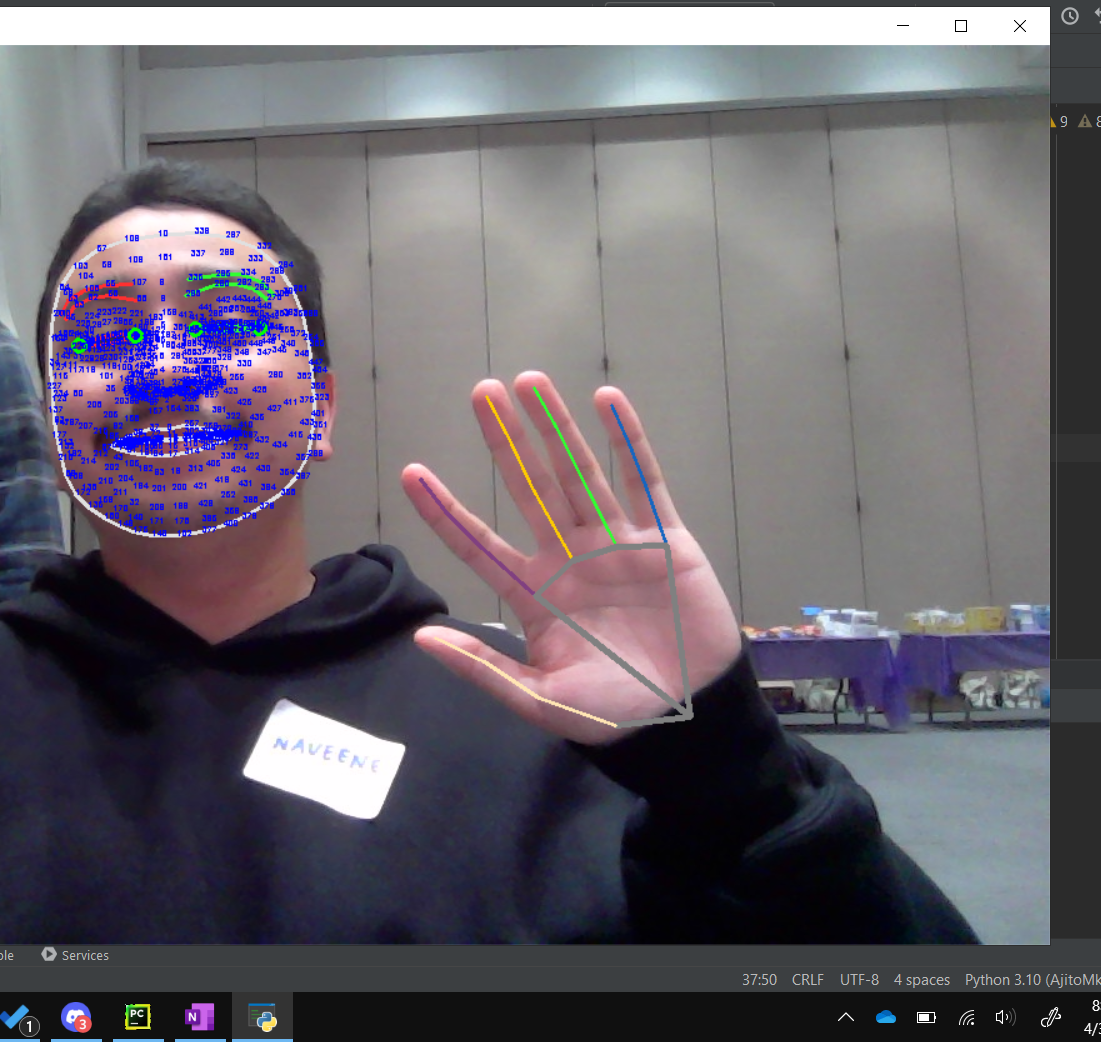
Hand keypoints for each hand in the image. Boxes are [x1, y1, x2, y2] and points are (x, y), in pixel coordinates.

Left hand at [402, 373, 741, 746]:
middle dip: (506, 441)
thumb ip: (485, 668)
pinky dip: (628, 440)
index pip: (478, 544)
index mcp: (534, 593)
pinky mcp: (665, 540)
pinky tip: (606, 401)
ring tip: (530, 381)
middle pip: (529, 488)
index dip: (445, 510)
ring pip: (579, 474)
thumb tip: (423, 637)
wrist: (689, 719)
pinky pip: (643, 482)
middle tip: (482, 391)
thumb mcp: (541, 700)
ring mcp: (616, 543)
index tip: (410, 473)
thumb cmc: (614, 713)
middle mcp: (569, 558)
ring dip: (555, 428)